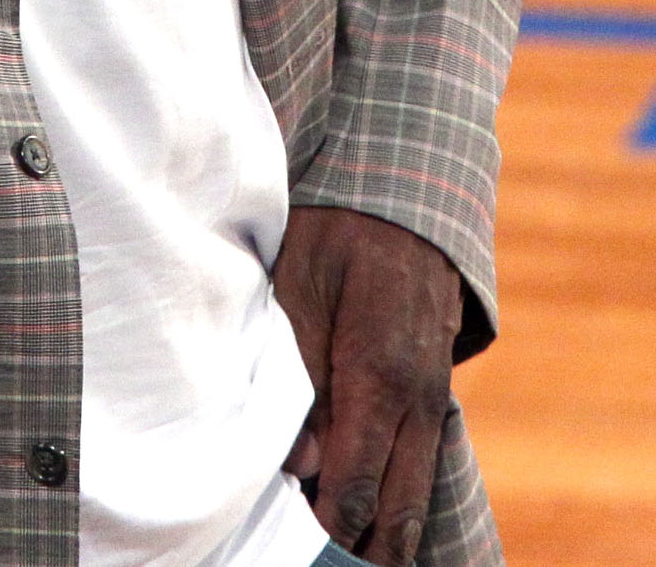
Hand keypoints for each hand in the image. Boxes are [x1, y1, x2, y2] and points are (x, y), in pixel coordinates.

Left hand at [274, 205, 461, 564]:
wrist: (403, 195)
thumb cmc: (336, 233)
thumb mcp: (297, 283)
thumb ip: (298, 371)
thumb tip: (301, 464)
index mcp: (379, 374)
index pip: (356, 484)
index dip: (327, 527)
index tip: (296, 546)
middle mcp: (416, 399)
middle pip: (396, 510)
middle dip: (362, 549)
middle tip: (322, 564)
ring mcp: (430, 399)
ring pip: (414, 495)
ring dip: (384, 535)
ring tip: (343, 558)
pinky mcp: (429, 393)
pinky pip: (418, 464)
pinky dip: (396, 501)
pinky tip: (367, 519)